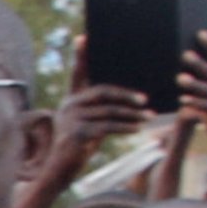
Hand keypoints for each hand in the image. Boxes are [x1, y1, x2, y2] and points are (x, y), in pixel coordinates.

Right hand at [49, 36, 149, 179]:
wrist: (59, 171)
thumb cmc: (76, 147)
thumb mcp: (86, 125)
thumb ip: (99, 111)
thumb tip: (130, 102)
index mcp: (71, 99)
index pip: (77, 73)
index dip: (81, 56)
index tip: (84, 37)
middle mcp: (69, 105)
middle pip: (103, 91)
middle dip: (126, 95)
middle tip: (144, 99)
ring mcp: (72, 118)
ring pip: (109, 111)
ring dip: (131, 114)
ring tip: (147, 117)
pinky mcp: (77, 133)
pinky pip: (108, 126)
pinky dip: (125, 127)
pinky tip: (137, 128)